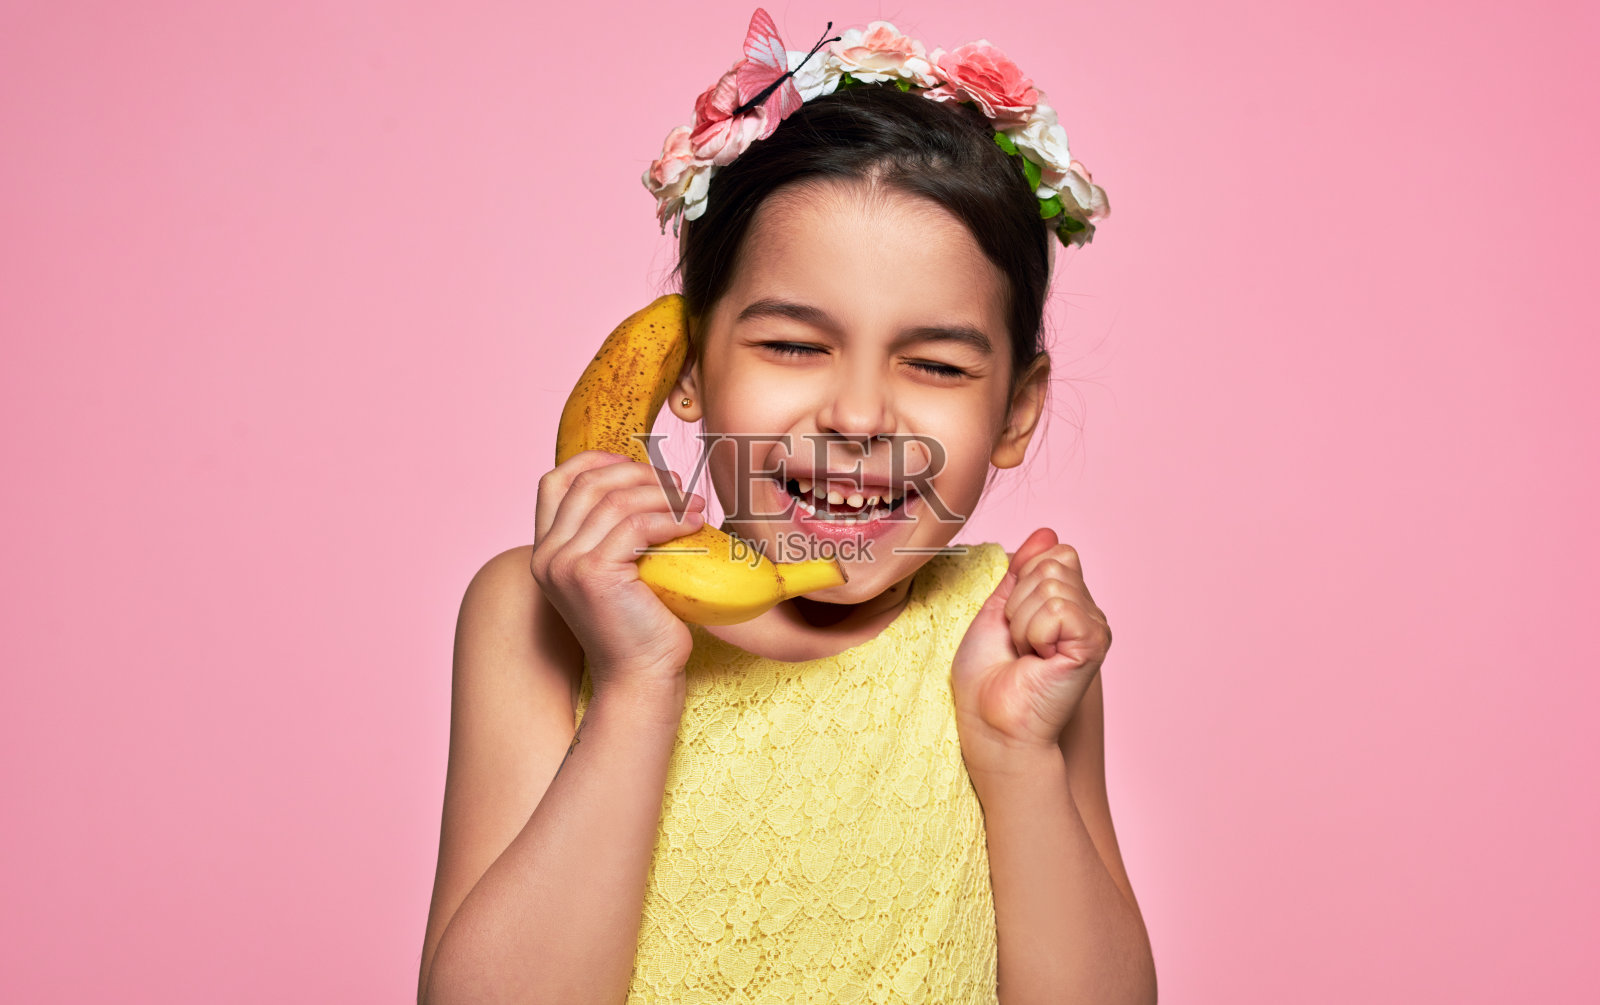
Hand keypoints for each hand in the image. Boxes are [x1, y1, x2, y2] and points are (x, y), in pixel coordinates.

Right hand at [530, 450, 706, 699]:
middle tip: (678, 486)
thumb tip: (647, 481)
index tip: (638, 466)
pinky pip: (634, 525)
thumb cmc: (640, 625)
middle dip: (639, 475)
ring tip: (692, 505)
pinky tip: (692, 524)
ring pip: (615, 501)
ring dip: (661, 495)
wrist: (641, 677)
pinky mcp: (592, 574)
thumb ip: (612, 531)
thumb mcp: (618, 569)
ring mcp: (564, 564)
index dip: (596, 462)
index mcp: (545, 550)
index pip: (555, 481)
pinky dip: (668, 517)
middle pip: (588, 483)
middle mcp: (546, 555)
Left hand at [950, 527, 1112, 772]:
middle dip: (1018, 603)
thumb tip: (1047, 532)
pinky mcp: (1094, 642)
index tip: (1012, 625)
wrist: (992, 726)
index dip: (1021, 584)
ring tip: (1028, 654)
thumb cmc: (988, 680)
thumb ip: (1021, 571)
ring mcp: (1094, 626)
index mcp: (1066, 603)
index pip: (1052, 554)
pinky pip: (1057, 608)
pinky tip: (1040, 660)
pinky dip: (1034, 633)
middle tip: (1019, 644)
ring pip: (1051, 584)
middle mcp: (1086, 611)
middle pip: (1052, 563)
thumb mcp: (995, 611)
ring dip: (1022, 622)